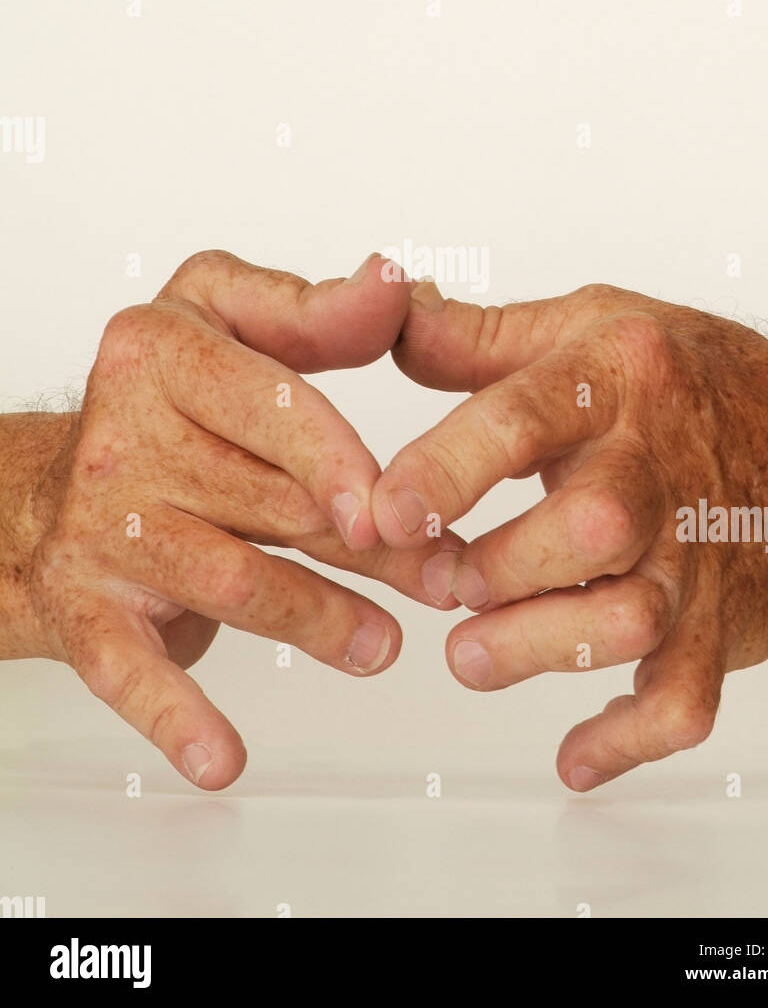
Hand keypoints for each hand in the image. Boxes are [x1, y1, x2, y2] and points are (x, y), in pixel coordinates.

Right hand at [11, 251, 457, 788]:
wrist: (47, 487)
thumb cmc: (164, 400)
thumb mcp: (226, 322)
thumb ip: (313, 311)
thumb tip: (393, 284)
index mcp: (159, 352)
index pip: (270, 403)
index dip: (340, 458)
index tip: (400, 504)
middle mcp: (121, 437)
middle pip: (271, 500)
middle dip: (372, 548)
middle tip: (444, 578)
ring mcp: (100, 530)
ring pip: (232, 580)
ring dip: (319, 621)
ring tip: (385, 647)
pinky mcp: (84, 610)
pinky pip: (129, 669)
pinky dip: (175, 718)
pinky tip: (224, 759)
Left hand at [373, 282, 767, 790]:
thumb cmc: (707, 386)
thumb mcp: (595, 326)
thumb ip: (480, 335)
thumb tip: (389, 314)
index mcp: (619, 380)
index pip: (523, 417)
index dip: (444, 469)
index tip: (384, 512)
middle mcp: (661, 467)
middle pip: (587, 526)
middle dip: (501, 566)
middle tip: (448, 582)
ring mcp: (698, 554)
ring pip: (627, 620)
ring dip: (539, 649)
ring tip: (473, 657)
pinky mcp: (725, 626)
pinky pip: (684, 699)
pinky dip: (627, 738)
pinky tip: (573, 753)